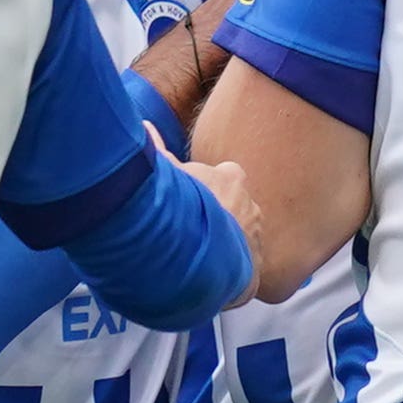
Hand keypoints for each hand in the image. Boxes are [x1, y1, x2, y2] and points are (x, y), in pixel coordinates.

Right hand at [169, 135, 267, 304]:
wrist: (202, 259)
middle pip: (233, 208)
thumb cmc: (183, 210)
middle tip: (190, 230)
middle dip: (217, 216)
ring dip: (224, 244)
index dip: (203, 187)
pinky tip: (208, 276)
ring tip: (197, 256)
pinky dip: (228, 271)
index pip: (223, 176)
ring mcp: (256, 237)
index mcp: (232, 178)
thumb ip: (159, 151)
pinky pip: (242, 268)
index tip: (189, 199)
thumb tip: (145, 127)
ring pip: (240, 237)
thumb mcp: (168, 176)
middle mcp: (251, 206)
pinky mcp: (256, 268)